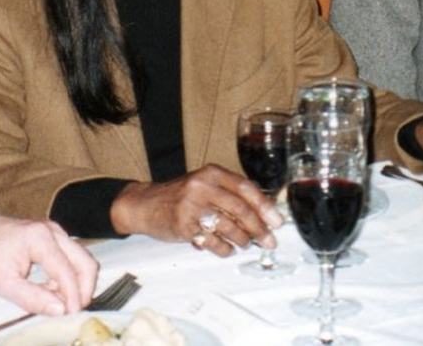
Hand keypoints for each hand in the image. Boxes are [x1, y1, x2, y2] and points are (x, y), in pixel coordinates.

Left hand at [0, 212, 97, 315]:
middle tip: (71, 310)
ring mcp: (53, 231)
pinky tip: (49, 289)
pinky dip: (66, 276)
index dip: (74, 296)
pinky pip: (70, 257)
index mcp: (40, 238)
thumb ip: (32, 297)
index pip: (68, 271)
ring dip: (75, 283)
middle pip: (85, 262)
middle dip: (83, 289)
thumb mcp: (2, 283)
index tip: (72, 315)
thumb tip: (60, 310)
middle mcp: (52, 231)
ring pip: (80, 260)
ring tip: (55, 301)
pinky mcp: (51, 236)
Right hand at [110, 164, 283, 256]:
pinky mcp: (183, 226)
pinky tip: (227, 249)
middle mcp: (202, 186)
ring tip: (245, 244)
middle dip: (259, 228)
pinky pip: (212, 242)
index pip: (246, 188)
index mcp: (212, 173)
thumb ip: (230, 194)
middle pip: (240, 209)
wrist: (146, 203)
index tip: (277, 221)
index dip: (265, 206)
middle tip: (268, 241)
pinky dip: (224, 249)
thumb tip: (263, 212)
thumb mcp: (205, 185)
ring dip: (242, 240)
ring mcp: (191, 206)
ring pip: (228, 227)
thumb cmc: (181, 196)